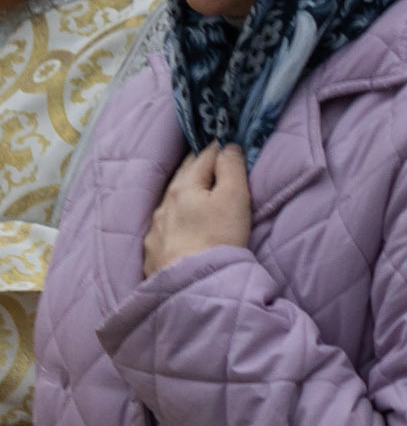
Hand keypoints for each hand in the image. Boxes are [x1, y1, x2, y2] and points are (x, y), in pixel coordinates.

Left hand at [142, 147, 251, 277]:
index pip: (203, 157)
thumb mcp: (234, 198)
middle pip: (182, 176)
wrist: (192, 284)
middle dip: (197, 165)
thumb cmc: (220, 238)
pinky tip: (178, 225)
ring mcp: (155, 229)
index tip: (228, 142)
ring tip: (194, 191)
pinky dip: (174, 218)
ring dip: (183, 192)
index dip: (218, 147)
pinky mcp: (152, 251)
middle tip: (211, 158)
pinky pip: (164, 226)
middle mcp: (164, 204)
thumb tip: (228, 146)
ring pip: (170, 201)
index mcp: (184, 186)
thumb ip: (232, 168)